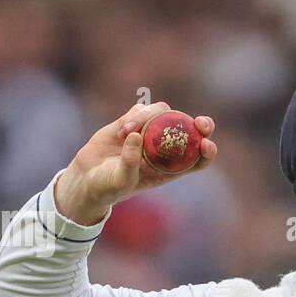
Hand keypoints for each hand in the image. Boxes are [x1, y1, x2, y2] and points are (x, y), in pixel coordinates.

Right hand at [53, 101, 218, 223]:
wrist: (87, 176)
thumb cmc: (109, 186)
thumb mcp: (120, 180)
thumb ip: (129, 162)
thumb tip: (136, 136)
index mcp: (170, 168)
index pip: (198, 159)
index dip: (207, 151)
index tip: (206, 144)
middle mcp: (164, 149)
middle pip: (191, 130)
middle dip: (201, 124)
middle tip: (200, 122)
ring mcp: (149, 132)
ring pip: (164, 114)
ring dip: (150, 118)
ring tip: (126, 132)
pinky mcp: (132, 121)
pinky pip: (141, 110)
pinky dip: (134, 116)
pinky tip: (120, 132)